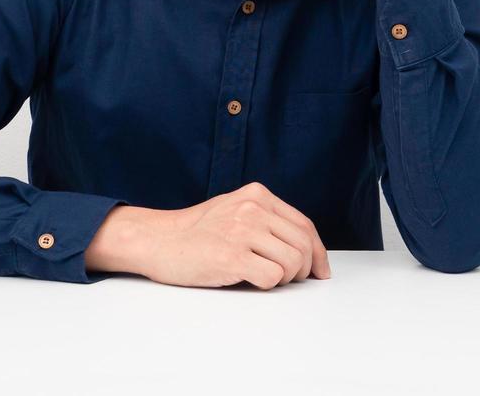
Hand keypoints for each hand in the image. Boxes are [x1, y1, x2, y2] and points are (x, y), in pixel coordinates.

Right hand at [89, 182, 331, 288]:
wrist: (158, 240)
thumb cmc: (196, 231)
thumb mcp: (235, 209)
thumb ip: (266, 219)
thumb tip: (305, 247)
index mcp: (257, 195)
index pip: (304, 225)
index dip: (318, 252)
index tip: (321, 270)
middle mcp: (253, 208)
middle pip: (303, 245)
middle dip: (304, 269)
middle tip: (292, 280)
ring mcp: (243, 231)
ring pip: (293, 263)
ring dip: (284, 278)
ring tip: (265, 277)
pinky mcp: (232, 256)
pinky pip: (272, 277)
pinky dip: (267, 284)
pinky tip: (250, 279)